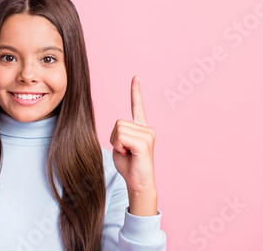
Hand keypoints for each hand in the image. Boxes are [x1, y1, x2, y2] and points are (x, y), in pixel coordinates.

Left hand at [110, 76, 156, 214]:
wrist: (139, 184)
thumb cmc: (128, 167)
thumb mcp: (119, 147)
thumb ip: (118, 134)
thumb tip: (117, 130)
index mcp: (141, 129)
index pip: (137, 107)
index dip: (135, 92)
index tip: (135, 77)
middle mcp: (147, 129)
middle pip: (117, 123)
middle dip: (114, 138)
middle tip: (125, 152)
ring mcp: (148, 134)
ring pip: (118, 129)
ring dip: (117, 143)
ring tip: (128, 154)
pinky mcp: (144, 142)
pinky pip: (121, 137)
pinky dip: (119, 146)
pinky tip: (129, 155)